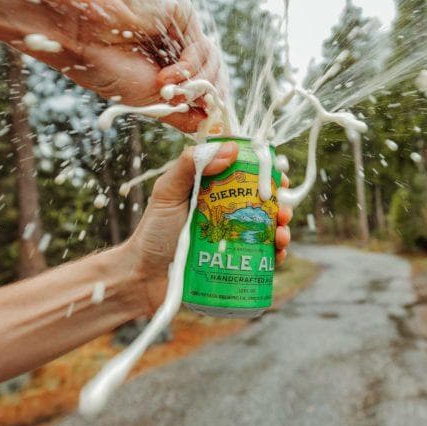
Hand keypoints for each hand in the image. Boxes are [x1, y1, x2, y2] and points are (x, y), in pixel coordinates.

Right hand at [42, 0, 221, 132]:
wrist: (81, 36)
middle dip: (208, 95)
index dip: (214, 104)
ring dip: (196, 83)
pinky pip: (202, 45)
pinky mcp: (181, 11)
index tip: (215, 124)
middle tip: (195, 107)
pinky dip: (190, 67)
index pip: (207, 85)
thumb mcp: (152, 104)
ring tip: (169, 90)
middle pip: (215, 72)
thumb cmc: (107, 69)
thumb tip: (212, 127)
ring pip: (213, 60)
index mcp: (169, 66)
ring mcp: (180, 28)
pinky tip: (166, 75)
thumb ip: (184, 114)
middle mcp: (177, 46)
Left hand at [122, 142, 292, 311]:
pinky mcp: (236, 264)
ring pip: (268, 229)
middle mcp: (227, 213)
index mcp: (213, 191)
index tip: (277, 174)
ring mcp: (233, 239)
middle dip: (280, 202)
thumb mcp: (168, 191)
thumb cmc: (153, 232)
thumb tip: (231, 149)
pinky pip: (263, 258)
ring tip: (281, 232)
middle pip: (263, 203)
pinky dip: (277, 255)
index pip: (246, 175)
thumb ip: (191, 164)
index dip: (266, 173)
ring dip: (283, 228)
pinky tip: (278, 253)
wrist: (143, 276)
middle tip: (282, 208)